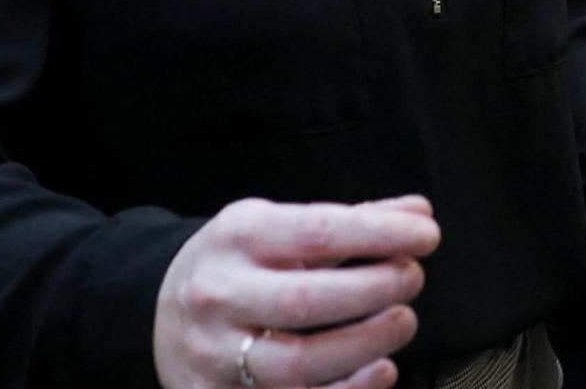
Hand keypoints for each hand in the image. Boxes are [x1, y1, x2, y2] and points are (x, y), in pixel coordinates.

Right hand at [153, 195, 436, 388]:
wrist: (158, 315)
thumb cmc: (238, 265)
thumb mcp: (278, 226)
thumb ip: (350, 222)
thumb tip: (420, 215)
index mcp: (236, 238)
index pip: (316, 232)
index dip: (379, 234)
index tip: (426, 235)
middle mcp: (219, 296)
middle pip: (306, 300)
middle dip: (374, 290)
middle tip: (413, 279)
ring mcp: (216, 356)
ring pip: (299, 362)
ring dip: (366, 344)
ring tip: (403, 321)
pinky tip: (380, 370)